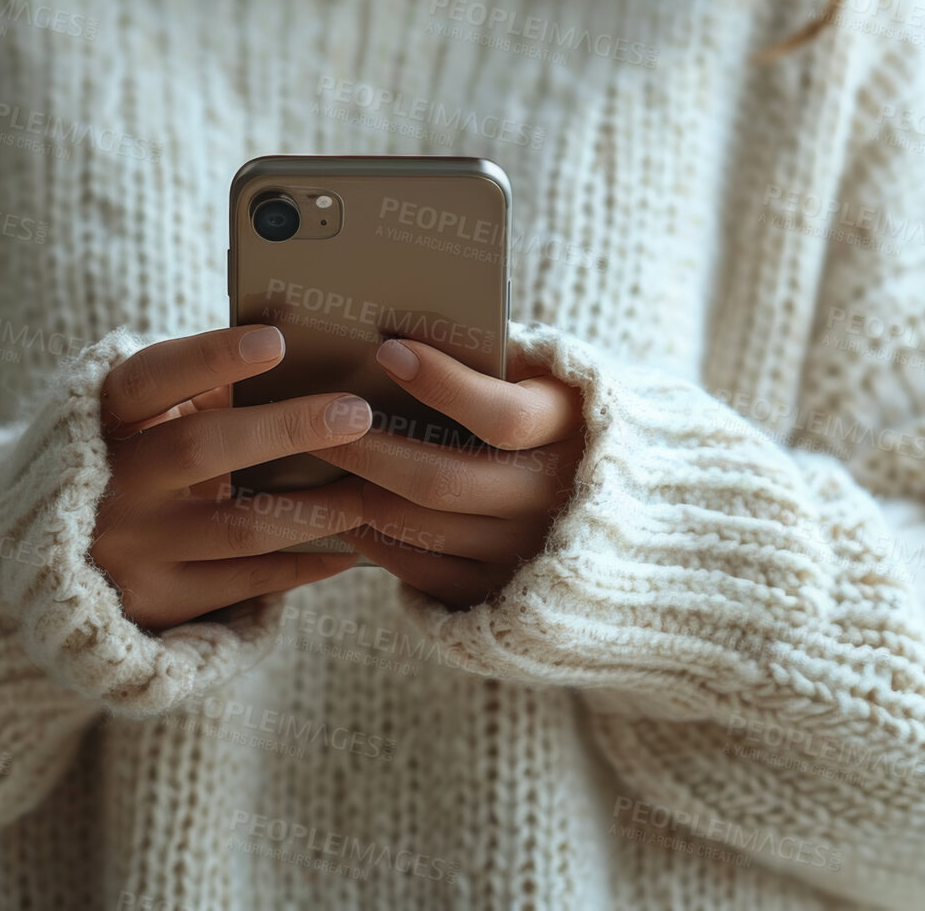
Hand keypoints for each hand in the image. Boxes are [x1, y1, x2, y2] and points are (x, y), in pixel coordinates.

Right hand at [94, 325, 374, 630]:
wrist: (64, 563)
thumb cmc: (136, 461)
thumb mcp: (146, 420)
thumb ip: (200, 389)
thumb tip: (296, 344)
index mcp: (102, 419)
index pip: (149, 378)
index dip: (207, 357)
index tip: (276, 341)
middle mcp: (108, 483)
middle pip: (199, 449)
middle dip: (285, 428)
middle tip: (357, 414)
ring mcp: (130, 548)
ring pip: (237, 527)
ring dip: (315, 508)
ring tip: (372, 488)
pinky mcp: (156, 602)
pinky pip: (245, 583)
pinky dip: (304, 564)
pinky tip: (351, 547)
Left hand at [308, 337, 585, 608]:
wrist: (610, 503)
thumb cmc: (549, 412)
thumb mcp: (542, 375)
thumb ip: (491, 355)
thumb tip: (401, 334)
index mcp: (571, 431)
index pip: (504, 417)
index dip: (443, 384)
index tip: (387, 351)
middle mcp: (552, 499)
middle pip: (441, 481)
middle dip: (366, 449)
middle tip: (314, 420)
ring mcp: (525, 553)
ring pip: (419, 525)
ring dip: (357, 494)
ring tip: (315, 461)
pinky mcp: (496, 591)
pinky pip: (417, 569)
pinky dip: (372, 537)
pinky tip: (345, 505)